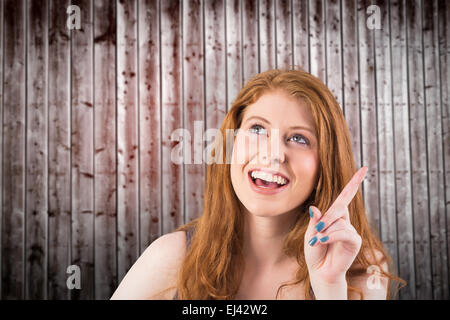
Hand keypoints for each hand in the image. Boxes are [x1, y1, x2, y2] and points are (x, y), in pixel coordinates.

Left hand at [304, 166, 367, 285]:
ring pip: (339, 222)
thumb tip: (314, 208)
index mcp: (334, 216)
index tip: (364, 168)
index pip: (346, 196)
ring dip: (326, 232)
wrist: (320, 271)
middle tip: (316, 233)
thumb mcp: (311, 234)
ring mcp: (351, 231)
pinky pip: (343, 232)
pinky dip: (331, 236)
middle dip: (325, 220)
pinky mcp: (354, 241)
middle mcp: (344, 221)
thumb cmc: (315, 252)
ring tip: (318, 242)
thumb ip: (315, 221)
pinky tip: (323, 242)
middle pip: (338, 208)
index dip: (354, 182)